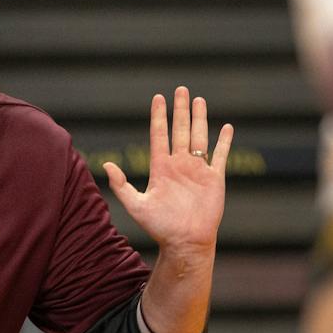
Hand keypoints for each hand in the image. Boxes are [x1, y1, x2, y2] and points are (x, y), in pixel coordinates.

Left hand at [102, 87, 232, 255]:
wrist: (185, 242)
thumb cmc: (160, 228)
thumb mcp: (136, 206)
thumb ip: (121, 186)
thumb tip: (106, 164)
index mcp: (161, 168)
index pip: (159, 135)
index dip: (159, 116)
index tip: (158, 98)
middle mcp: (179, 165)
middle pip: (180, 130)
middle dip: (180, 110)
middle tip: (180, 90)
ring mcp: (197, 171)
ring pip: (199, 137)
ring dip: (199, 118)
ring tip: (199, 100)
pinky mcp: (214, 179)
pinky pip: (220, 156)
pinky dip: (224, 142)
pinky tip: (226, 128)